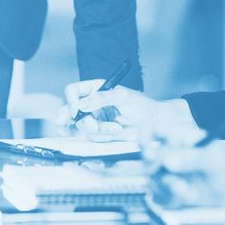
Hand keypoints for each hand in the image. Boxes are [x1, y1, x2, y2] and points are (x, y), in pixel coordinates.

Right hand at [56, 80, 196, 136]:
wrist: (153, 123)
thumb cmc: (141, 104)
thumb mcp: (122, 96)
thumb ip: (101, 98)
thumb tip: (81, 104)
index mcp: (95, 88)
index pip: (73, 91)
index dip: (71, 100)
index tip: (76, 109)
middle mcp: (92, 103)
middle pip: (71, 110)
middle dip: (75, 118)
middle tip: (74, 124)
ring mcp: (95, 118)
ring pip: (82, 125)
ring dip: (96, 128)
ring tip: (114, 127)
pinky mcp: (100, 132)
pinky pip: (92, 136)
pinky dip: (103, 135)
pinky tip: (116, 130)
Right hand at [149, 144, 224, 208]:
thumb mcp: (214, 160)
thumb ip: (192, 158)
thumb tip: (168, 159)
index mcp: (180, 138)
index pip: (154, 131)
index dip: (145, 138)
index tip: (148, 151)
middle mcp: (172, 154)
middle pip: (148, 158)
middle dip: (156, 169)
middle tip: (168, 176)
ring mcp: (170, 173)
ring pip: (151, 179)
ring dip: (165, 186)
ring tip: (184, 190)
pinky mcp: (171, 190)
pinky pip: (159, 196)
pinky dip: (169, 199)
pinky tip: (185, 197)